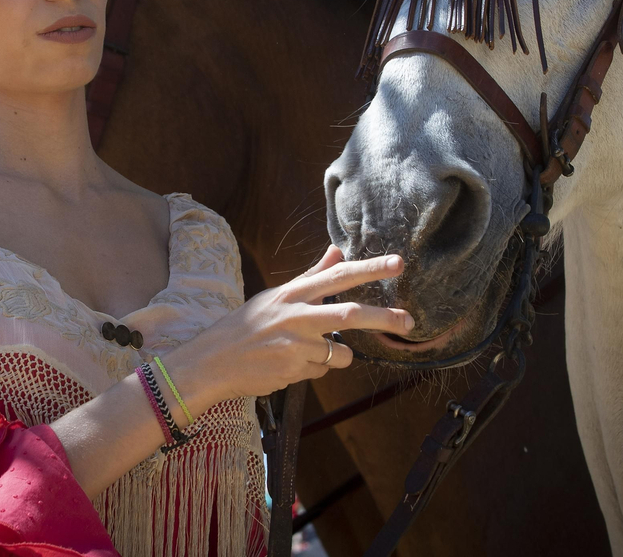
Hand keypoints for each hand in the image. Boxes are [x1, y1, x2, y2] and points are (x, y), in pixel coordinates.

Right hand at [162, 246, 411, 405]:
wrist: (213, 360)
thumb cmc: (247, 325)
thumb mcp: (276, 295)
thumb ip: (311, 276)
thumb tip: (337, 251)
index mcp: (293, 293)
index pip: (338, 276)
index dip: (370, 269)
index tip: (398, 263)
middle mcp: (296, 315)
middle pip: (350, 314)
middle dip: (384, 318)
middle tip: (409, 321)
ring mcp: (295, 344)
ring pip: (340, 354)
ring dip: (335, 357)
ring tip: (305, 354)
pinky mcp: (292, 369)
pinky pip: (321, 372)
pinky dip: (313, 370)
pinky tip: (288, 366)